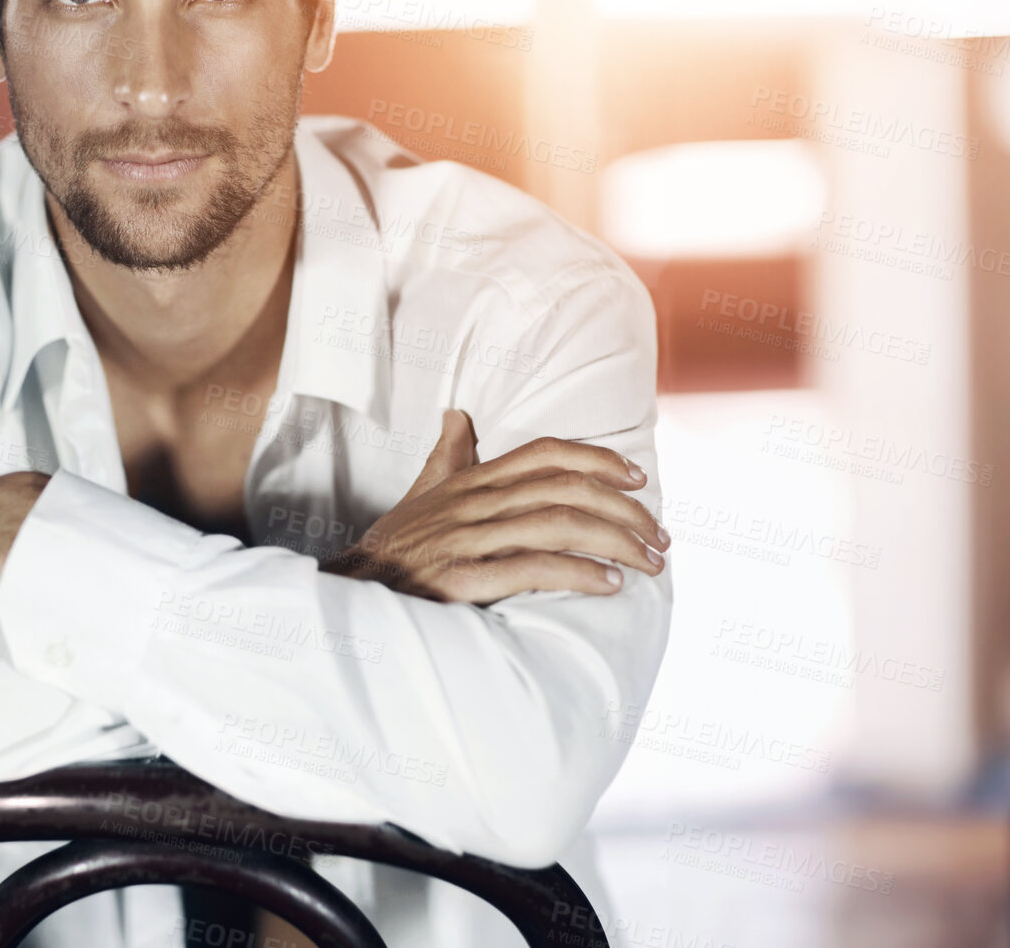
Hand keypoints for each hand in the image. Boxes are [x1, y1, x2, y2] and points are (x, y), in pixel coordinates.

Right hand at [321, 409, 667, 603]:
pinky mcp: (462, 578)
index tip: (638, 477)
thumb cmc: (393, 549)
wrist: (350, 595)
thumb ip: (449, 457)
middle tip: (660, 537)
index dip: (598, 460)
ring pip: (558, 525)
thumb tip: (460, 415)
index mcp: (471, 482)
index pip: (546, 454)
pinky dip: (576, 574)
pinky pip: (532, 567)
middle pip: (565, 489)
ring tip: (648, 564)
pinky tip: (607, 585)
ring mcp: (467, 539)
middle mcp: (473, 504)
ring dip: (615, 543)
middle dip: (624, 510)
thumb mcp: (420, 493)